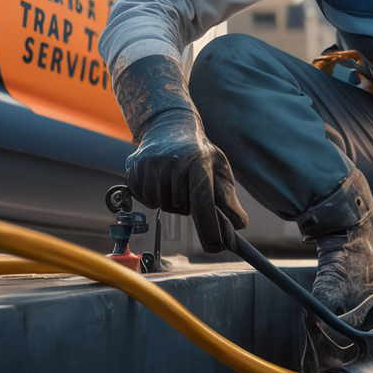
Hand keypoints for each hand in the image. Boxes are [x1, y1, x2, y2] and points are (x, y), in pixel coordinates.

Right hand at [126, 109, 247, 252]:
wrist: (168, 126)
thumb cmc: (199, 152)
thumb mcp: (219, 169)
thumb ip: (229, 199)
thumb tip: (239, 226)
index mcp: (198, 162)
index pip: (203, 203)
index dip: (210, 228)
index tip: (217, 246)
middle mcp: (172, 163)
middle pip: (182, 208)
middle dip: (188, 205)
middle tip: (189, 184)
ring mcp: (150, 166)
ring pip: (162, 205)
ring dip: (171, 200)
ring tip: (175, 179)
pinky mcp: (134, 170)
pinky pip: (146, 200)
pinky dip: (154, 196)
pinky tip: (160, 178)